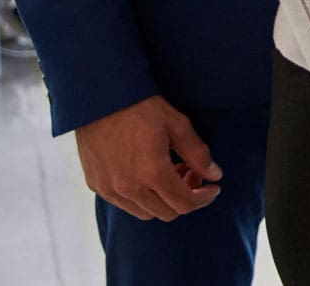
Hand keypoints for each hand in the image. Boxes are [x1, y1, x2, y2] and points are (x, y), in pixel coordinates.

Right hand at [74, 94, 221, 220]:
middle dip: (186, 197)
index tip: (213, 187)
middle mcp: (128, 187)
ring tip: (170, 171)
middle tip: (192, 173)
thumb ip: (198, 154)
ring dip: (163, 199)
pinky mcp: (94, 184)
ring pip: (145, 212)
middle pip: (166, 213)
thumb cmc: (141, 107)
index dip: (204, 199)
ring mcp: (108, 188)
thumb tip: (215, 175)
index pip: (184, 204)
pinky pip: (123, 203)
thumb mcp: (177, 125)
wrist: (100, 98)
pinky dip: (141, 196)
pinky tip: (147, 173)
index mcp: (152, 173)